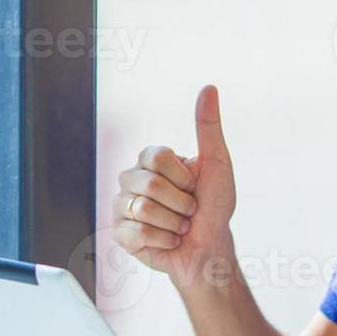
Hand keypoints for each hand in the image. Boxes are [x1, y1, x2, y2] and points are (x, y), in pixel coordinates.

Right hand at [109, 85, 237, 286]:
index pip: (157, 157)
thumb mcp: (217, 163)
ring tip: (179, 225)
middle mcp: (131, 178)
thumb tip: (209, 88)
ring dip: (174, 223)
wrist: (208, 247)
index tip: (193, 185)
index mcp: (150, 159)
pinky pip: (137, 233)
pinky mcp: (119, 232)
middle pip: (150, 185)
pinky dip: (163, 240)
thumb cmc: (214, 206)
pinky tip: (168, 240)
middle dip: (181, 203)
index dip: (182, 177)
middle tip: (188, 210)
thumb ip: (208, 126)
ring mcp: (122, 205)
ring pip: (143, 210)